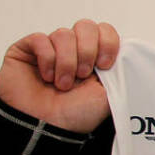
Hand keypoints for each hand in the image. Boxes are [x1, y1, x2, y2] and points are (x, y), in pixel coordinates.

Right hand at [0, 20, 119, 131]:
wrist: (50, 128)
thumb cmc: (78, 114)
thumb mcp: (111, 92)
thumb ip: (120, 69)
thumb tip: (128, 49)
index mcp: (95, 57)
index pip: (105, 30)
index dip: (107, 43)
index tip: (104, 65)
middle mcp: (73, 50)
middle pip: (86, 26)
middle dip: (87, 51)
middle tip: (83, 75)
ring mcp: (50, 49)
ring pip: (63, 34)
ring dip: (67, 62)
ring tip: (63, 84)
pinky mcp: (26, 50)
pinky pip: (41, 39)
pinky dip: (47, 59)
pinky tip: (46, 77)